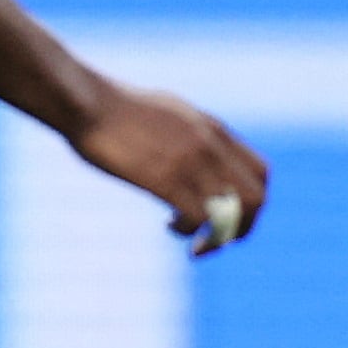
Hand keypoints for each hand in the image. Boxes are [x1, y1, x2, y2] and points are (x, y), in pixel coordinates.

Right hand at [72, 87, 266, 252]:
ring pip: (234, 212)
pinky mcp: (166, 178)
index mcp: (213, 130)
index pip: (261, 172)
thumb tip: (185, 147)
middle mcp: (211, 147)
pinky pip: (199, 216)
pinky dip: (189, 230)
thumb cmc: (113, 107)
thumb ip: (187, 132)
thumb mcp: (166, 112)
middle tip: (214, 240)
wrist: (87, 102)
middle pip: (256, 198)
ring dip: (219, 237)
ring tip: (193, 244)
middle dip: (242, 227)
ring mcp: (191, 162)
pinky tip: (169, 226)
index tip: (226, 213)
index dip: (252, 201)